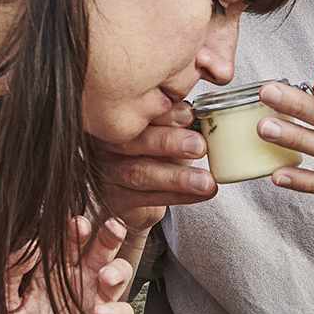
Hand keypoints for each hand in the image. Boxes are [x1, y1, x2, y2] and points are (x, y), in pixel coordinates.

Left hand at [3, 214, 134, 313]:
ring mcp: (97, 305)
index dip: (76, 230)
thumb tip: (30, 244)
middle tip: (109, 228)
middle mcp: (79, 284)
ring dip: (117, 270)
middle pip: (102, 251)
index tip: (75, 222)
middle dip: (109, 236)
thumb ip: (9, 273)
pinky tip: (99, 312)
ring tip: (104, 277)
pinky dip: (115, 310)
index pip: (70, 243)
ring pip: (120, 276)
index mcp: (54, 274)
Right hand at [92, 103, 216, 237]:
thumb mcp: (166, 129)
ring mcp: (108, 173)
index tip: (189, 115)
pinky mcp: (115, 200)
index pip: (136, 113)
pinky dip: (179, 196)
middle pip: (132, 142)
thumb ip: (176, 120)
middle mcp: (107, 145)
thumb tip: (196, 115)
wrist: (135, 191)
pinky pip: (148, 199)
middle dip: (168, 143)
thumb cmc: (155, 150)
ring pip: (140, 174)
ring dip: (177, 178)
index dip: (164, 115)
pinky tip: (201, 194)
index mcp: (118, 119)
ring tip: (206, 181)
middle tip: (199, 146)